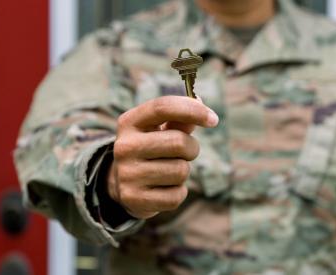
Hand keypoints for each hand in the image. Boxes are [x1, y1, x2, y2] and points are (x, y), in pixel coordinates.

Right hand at [107, 96, 218, 218]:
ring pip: (181, 171)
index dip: (192, 110)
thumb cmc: (150, 149)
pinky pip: (176, 195)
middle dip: (192, 148)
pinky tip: (164, 188)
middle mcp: (124, 146)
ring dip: (184, 171)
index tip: (213, 119)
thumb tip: (199, 102)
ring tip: (169, 170)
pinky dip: (178, 192)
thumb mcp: (158, 129)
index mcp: (129, 122)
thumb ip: (179, 118)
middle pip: (179, 142)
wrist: (122, 184)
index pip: (162, 107)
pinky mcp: (134, 198)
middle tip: (186, 152)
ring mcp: (127, 174)